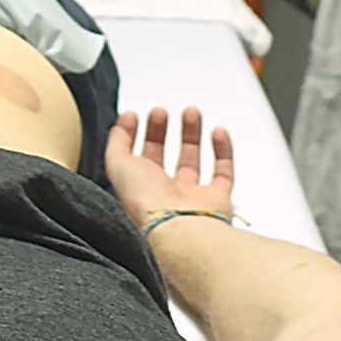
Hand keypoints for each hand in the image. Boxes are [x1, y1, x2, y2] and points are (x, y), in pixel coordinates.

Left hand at [106, 106, 234, 226]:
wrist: (180, 229)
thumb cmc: (147, 203)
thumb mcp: (118, 166)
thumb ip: (117, 143)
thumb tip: (121, 124)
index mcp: (137, 190)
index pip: (133, 159)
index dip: (132, 135)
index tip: (134, 115)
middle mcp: (163, 196)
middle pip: (161, 159)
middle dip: (160, 131)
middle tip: (161, 111)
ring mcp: (191, 199)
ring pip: (191, 162)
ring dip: (191, 134)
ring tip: (190, 112)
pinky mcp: (217, 200)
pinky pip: (223, 172)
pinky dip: (222, 150)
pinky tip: (217, 131)